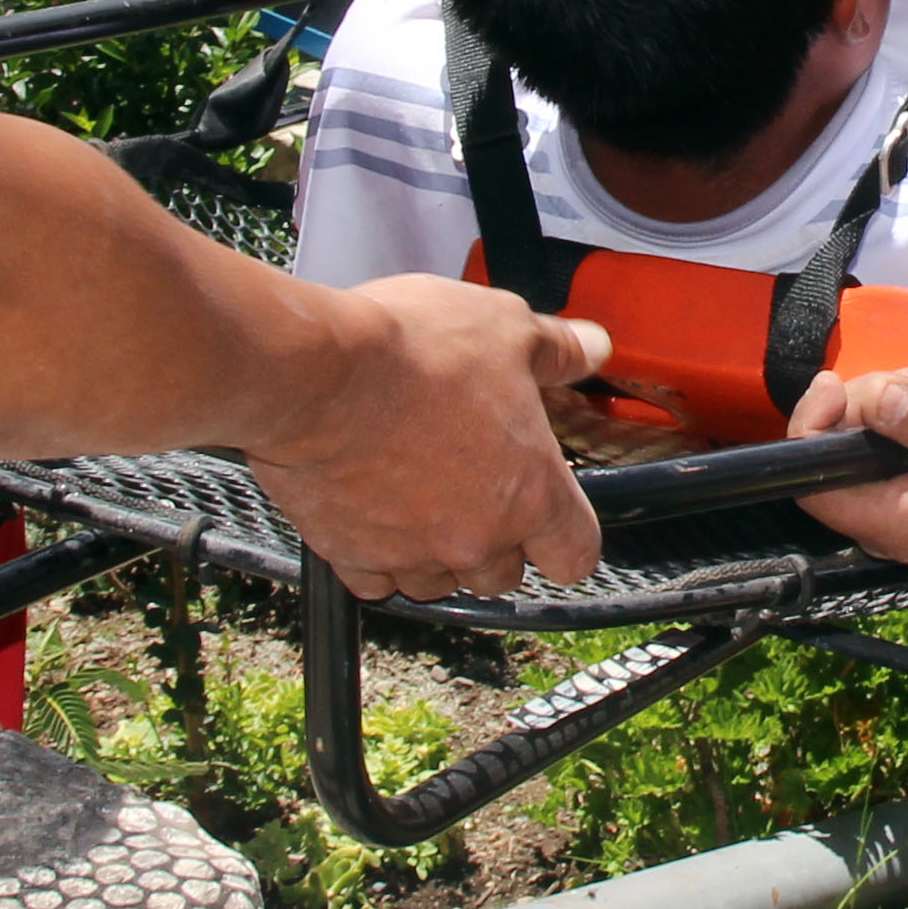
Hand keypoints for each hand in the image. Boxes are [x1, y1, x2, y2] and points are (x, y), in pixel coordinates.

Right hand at [245, 275, 605, 598]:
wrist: (315, 374)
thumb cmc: (412, 351)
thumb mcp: (505, 326)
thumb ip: (556, 349)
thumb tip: (592, 348)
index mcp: (531, 492)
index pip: (574, 555)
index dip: (568, 539)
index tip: (556, 521)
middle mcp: (476, 538)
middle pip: (503, 573)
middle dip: (495, 540)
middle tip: (474, 487)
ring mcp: (412, 554)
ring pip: (438, 582)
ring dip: (435, 551)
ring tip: (418, 496)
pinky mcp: (350, 556)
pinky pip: (374, 580)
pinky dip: (375, 555)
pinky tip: (368, 510)